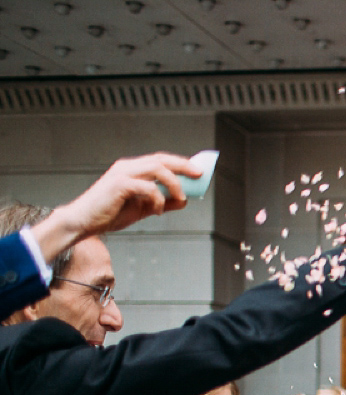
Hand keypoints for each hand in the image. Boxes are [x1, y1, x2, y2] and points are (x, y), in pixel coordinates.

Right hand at [32, 153, 200, 261]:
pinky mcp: (118, 184)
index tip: (198, 169)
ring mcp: (122, 173)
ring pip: (156, 168)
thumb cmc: (109, 213)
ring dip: (174, 183)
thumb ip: (163, 202)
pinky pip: (147, 187)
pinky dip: (158, 198)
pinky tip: (157, 211)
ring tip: (180, 197)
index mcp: (132, 170)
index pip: (161, 160)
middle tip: (199, 174)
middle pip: (161, 159)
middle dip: (183, 165)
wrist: (84, 222)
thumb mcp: (143, 209)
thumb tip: (184, 200)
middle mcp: (127, 167)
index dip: (181, 163)